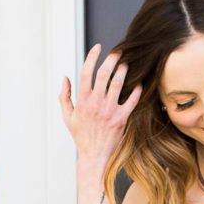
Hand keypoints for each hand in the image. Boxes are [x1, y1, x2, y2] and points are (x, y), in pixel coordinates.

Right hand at [59, 43, 141, 171]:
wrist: (94, 156)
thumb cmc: (81, 136)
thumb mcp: (68, 117)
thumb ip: (64, 96)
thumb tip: (65, 78)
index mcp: (82, 101)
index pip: (86, 73)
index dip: (92, 57)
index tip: (97, 48)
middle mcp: (96, 104)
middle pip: (104, 74)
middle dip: (111, 59)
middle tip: (118, 52)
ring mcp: (109, 111)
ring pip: (118, 84)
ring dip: (123, 71)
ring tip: (127, 63)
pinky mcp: (121, 119)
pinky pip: (132, 101)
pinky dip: (136, 91)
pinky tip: (139, 84)